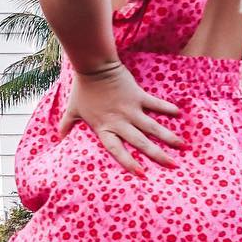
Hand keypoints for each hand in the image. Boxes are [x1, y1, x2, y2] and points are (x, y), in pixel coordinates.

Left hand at [58, 61, 181, 176]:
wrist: (93, 67)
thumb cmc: (82, 90)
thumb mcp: (72, 110)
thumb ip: (66, 126)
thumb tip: (57, 139)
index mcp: (105, 128)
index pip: (118, 151)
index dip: (129, 163)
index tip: (143, 175)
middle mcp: (120, 122)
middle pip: (141, 143)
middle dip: (158, 155)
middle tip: (174, 166)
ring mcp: (131, 109)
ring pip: (153, 127)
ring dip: (169, 137)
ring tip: (184, 146)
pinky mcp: (138, 96)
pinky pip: (156, 104)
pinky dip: (167, 108)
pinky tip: (179, 114)